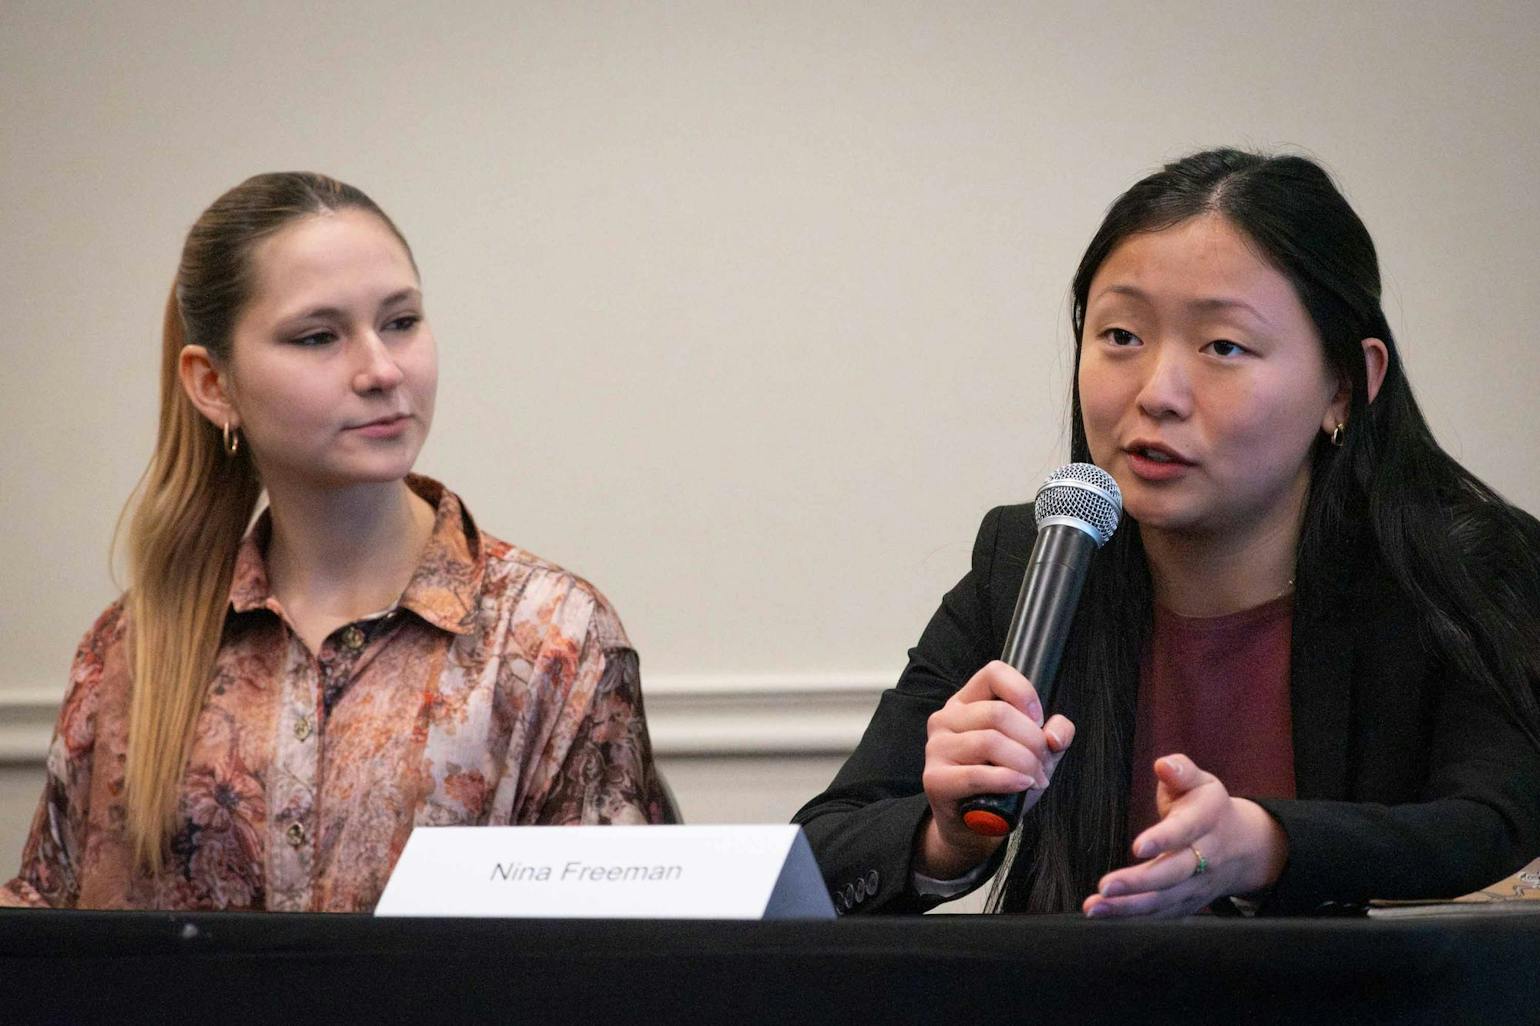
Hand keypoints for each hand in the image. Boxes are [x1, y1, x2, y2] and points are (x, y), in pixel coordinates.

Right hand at [915, 660, 1074, 878]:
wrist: (975, 828)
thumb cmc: (1002, 784)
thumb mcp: (1034, 753)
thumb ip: (1053, 734)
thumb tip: (1055, 734)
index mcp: (967, 703)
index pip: (994, 673)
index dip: (1023, 693)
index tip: (1038, 720)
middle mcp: (946, 719)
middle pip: (998, 713)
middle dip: (1032, 741)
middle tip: (1042, 765)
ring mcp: (936, 748)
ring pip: (989, 741)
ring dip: (1023, 764)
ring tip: (1033, 780)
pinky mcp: (935, 779)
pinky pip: (977, 774)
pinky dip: (1007, 780)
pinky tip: (1021, 786)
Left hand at [1082, 754, 1286, 918]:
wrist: (1242, 846)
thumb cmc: (1207, 806)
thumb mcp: (1201, 782)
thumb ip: (1181, 771)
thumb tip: (1164, 764)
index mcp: (1207, 820)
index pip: (1185, 831)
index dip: (1163, 839)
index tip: (1138, 846)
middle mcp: (1204, 857)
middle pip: (1172, 874)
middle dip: (1138, 883)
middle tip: (1105, 887)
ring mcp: (1196, 885)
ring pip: (1163, 900)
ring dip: (1127, 907)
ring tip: (1094, 907)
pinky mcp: (1186, 903)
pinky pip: (1160, 915)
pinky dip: (1132, 918)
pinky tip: (1104, 915)